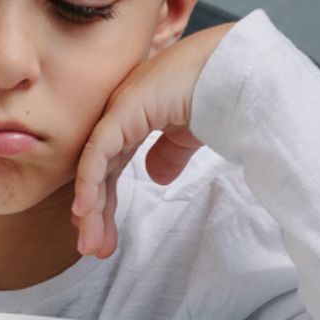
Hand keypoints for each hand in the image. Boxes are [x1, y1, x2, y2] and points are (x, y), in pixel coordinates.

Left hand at [71, 23, 234, 257]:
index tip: (104, 234)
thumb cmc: (216, 92)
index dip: (105, 200)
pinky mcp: (123, 111)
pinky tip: (84, 211)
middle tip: (93, 248)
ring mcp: (118, 110)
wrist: (234, 70)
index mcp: (134, 117)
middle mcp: (119, 113)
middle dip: (96, 213)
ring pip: (94, 167)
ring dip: (92, 208)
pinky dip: (89, 182)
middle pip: (99, 171)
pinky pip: (99, 153)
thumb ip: (169, 153)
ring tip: (90, 244)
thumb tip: (155, 178)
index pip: (110, 165)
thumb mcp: (189, 133)